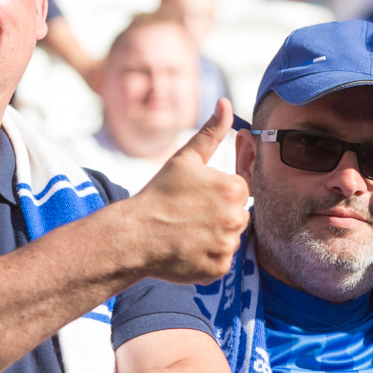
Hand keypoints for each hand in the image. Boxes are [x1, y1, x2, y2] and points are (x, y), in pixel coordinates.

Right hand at [124, 100, 248, 283]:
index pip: (238, 192)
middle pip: (237, 216)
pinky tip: (186, 249)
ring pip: (229, 239)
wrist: (134, 235)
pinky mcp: (219, 269)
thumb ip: (211, 132)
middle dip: (218, 216)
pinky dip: (206, 258)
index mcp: (234, 190)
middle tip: (188, 216)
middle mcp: (237, 218)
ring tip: (186, 233)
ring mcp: (228, 246)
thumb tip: (226, 104)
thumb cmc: (159, 194)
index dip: (215, 194)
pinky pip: (220, 262)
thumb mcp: (185, 158)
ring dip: (213, 238)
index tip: (194, 199)